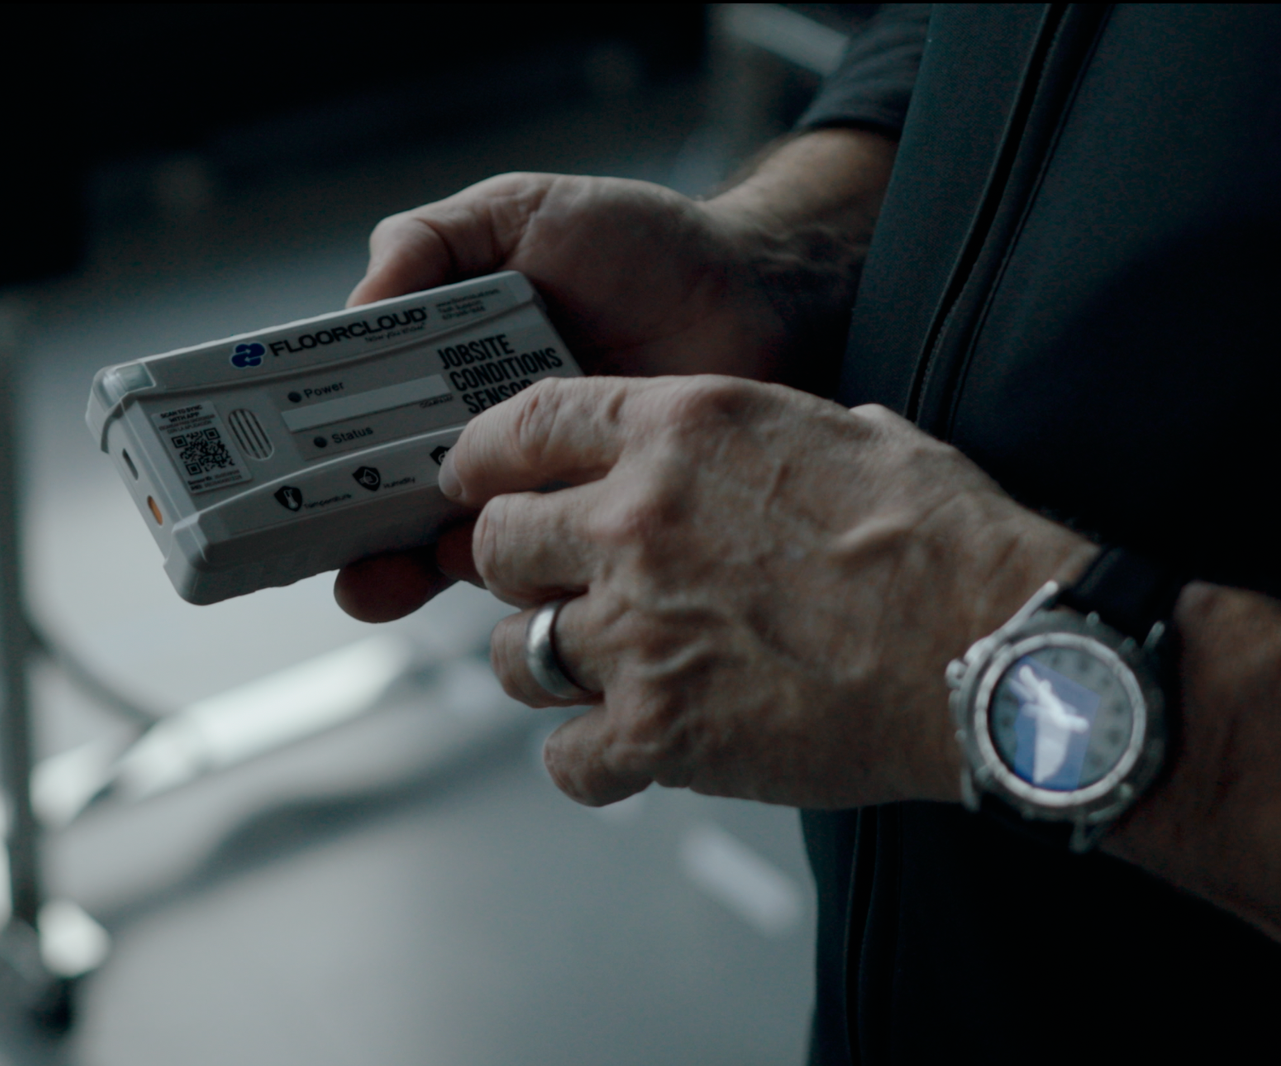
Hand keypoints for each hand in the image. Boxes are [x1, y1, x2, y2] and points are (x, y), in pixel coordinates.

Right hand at [336, 129, 897, 621]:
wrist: (760, 293)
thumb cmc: (642, 245)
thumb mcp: (520, 214)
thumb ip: (431, 242)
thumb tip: (356, 300)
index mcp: (444, 368)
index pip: (354, 416)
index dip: (306, 448)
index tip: (267, 475)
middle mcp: (478, 435)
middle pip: (382, 497)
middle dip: (339, 534)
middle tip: (319, 553)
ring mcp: (534, 484)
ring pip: (443, 544)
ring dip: (399, 568)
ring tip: (376, 579)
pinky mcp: (593, 522)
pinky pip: (534, 565)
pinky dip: (500, 578)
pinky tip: (479, 572)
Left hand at [442, 375, 1092, 807]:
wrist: (995, 650)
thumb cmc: (943, 540)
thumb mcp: (848, 431)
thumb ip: (760, 434)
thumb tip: (746, 446)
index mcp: (679, 433)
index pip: (524, 424)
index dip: (485, 457)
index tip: (473, 480)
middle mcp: (635, 523)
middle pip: (498, 543)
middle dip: (517, 566)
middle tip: (554, 585)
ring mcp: (637, 630)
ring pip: (514, 653)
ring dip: (546, 664)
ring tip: (598, 674)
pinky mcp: (658, 730)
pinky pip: (564, 759)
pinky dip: (588, 762)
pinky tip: (628, 751)